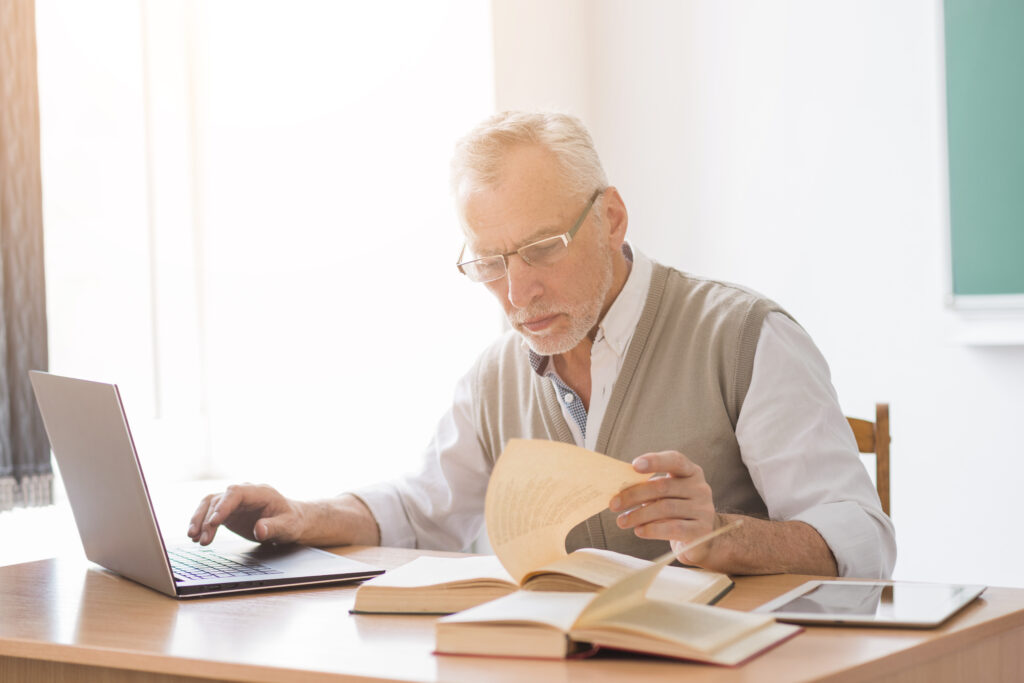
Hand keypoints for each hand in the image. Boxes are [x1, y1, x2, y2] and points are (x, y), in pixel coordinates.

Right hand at [187, 484, 304, 545]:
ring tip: (194, 538)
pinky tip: (195, 536)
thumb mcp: (288, 526)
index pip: (236, 493)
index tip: (214, 522)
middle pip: (219, 499)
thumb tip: (260, 530)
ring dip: (199, 520)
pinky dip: (201, 523)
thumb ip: (274, 527)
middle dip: (208, 518)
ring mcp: (234, 502)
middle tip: (202, 539)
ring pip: (210, 504)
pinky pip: (210, 513)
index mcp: (260, 492)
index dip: (223, 506)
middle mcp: (244, 493)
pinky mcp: (228, 511)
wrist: (290, 521)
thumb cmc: (291, 521)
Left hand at [608, 451, 719, 564]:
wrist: (701, 538)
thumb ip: (650, 487)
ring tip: (621, 521)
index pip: (675, 460)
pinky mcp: (701, 531)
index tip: (634, 465)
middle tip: (614, 504)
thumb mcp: (666, 495)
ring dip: (639, 515)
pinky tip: (639, 531)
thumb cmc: (676, 511)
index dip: (655, 461)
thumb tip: (619, 491)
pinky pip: (673, 528)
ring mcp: (704, 509)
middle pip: (663, 486)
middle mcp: (701, 488)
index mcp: (691, 472)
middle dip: (634, 495)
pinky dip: (652, 529)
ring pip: (666, 508)